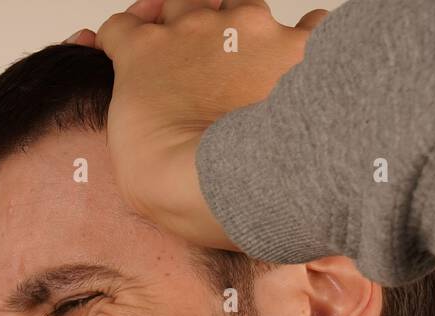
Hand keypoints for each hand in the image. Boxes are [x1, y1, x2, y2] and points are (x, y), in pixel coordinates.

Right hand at [68, 0, 326, 249]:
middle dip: (188, 29)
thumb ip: (137, 121)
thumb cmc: (170, 179)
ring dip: (243, 33)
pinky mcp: (290, 46)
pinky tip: (298, 66)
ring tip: (251, 69)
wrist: (222, 180)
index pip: (125, 27)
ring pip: (242, 6)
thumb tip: (156, 124)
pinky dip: (304, 40)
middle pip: (185, 5)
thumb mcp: (125, 153)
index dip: (133, 40)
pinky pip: (309, 24)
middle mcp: (191, 28)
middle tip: (199, 64)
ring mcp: (243, 30)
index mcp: (144, 53)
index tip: (141, 57)